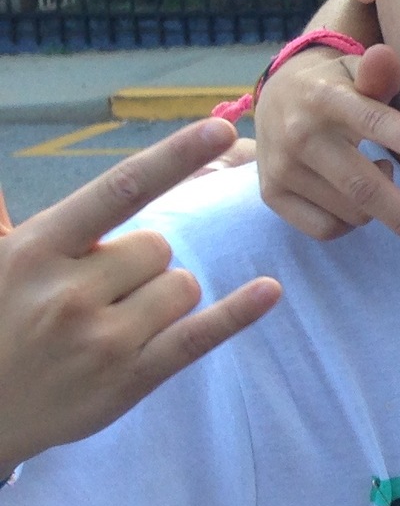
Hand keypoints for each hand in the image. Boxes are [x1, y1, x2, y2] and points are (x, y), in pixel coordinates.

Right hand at [0, 118, 281, 475]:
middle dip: (143, 262)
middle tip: (100, 291)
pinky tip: (268, 290)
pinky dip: (237, 313)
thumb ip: (48, 224)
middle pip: (159, 245)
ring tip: (114, 321)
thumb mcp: (3, 262)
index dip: (174, 156)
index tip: (220, 128)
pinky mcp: (131, 377)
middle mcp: (70, 291)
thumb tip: (61, 180)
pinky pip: (200, 335)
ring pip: (182, 286)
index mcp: (37, 249)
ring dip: (163, 297)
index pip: (119, 190)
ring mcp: (104, 338)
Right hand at [255, 42, 399, 258]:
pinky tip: (351, 197)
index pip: (370, 120)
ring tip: (377, 173)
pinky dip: (351, 223)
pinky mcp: (272, 194)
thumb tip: (386, 56)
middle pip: (363, 188)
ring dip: (380, 207)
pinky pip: (327, 229)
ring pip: (352, 212)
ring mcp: (282, 168)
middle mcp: (299, 135)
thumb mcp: (356, 72)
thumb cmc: (336, 87)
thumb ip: (378, 73)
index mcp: (326, 98)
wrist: (275, 96)